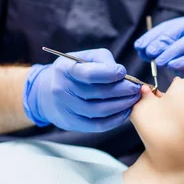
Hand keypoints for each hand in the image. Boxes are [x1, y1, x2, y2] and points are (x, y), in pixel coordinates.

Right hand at [23, 49, 140, 132]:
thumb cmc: (73, 71)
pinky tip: (125, 111)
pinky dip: (115, 119)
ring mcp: (66, 108)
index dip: (111, 74)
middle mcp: (63, 90)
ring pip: (100, 111)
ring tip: (134, 99)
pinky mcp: (72, 123)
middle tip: (137, 88)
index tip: (123, 73)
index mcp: (65, 69)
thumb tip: (121, 74)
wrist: (47, 92)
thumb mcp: (84, 57)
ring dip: (122, 105)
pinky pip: (97, 125)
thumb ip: (103, 61)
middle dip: (123, 91)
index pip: (90, 74)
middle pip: (98, 93)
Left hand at [134, 14, 183, 75]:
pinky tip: (173, 66)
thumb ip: (163, 49)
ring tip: (159, 61)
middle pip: (181, 30)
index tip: (140, 46)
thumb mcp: (180, 52)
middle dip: (163, 41)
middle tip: (149, 52)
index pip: (171, 25)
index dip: (154, 35)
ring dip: (173, 51)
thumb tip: (142, 49)